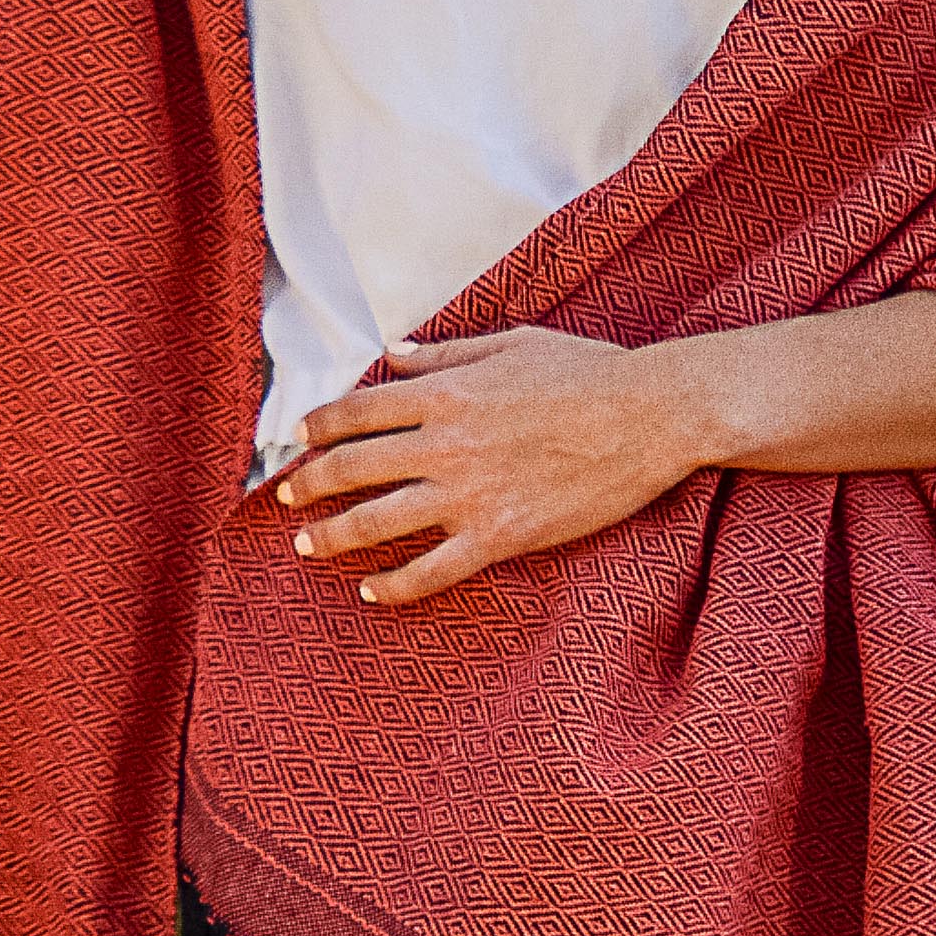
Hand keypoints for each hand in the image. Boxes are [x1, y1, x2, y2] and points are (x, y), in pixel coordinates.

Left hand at [275, 326, 699, 606]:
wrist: (651, 416)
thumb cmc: (589, 372)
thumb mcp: (512, 344)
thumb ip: (446, 350)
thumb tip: (394, 350)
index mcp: (446, 391)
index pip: (356, 411)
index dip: (317, 426)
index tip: (296, 440)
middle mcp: (445, 442)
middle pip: (351, 467)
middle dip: (307, 484)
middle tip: (283, 499)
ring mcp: (469, 493)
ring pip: (376, 521)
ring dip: (332, 536)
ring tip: (307, 545)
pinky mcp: (500, 536)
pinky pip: (431, 570)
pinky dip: (393, 585)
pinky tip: (371, 591)